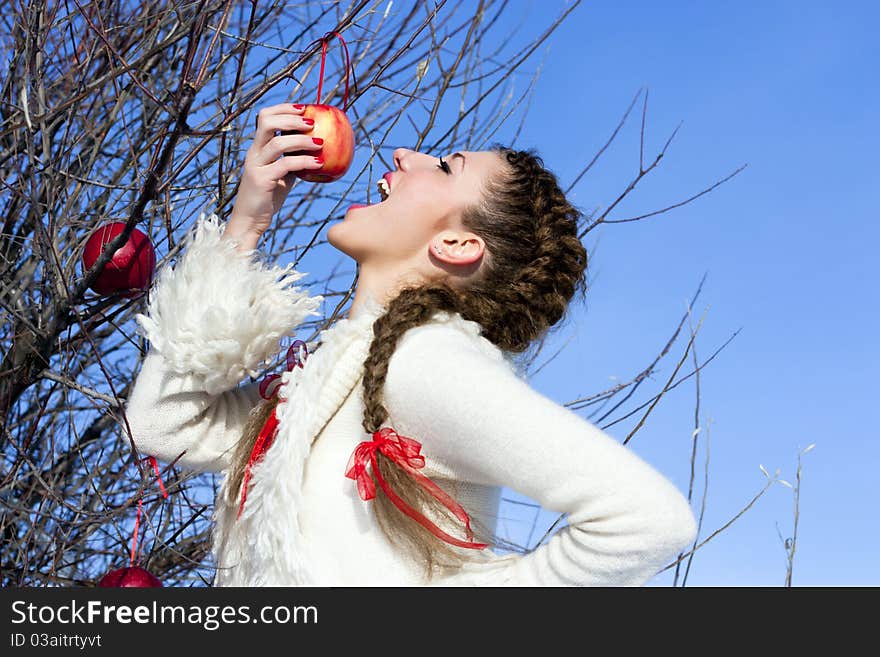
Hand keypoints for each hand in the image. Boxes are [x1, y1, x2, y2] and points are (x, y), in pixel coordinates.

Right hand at [228, 103, 323, 235]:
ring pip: (277, 143)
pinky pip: (285, 165)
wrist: (250, 220)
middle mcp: (254, 153)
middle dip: (291, 118)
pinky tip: (319, 163)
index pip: (264, 116)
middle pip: (266, 121)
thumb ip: (293, 160)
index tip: (304, 108)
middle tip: (312, 122)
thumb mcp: (282, 174)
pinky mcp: (262, 180)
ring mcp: (256, 166)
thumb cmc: (268, 197)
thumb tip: (318, 150)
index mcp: (258, 147)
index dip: (284, 108)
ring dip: (302, 140)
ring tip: (320, 142)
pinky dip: (304, 161)